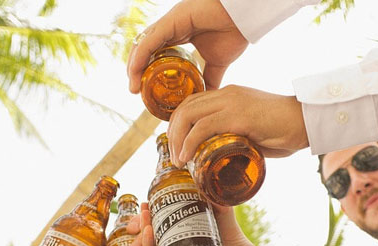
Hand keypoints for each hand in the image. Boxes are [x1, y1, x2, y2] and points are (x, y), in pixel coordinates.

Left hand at [127, 0, 247, 91]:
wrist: (244, 18)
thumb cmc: (234, 32)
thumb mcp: (218, 62)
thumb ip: (210, 78)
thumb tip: (208, 96)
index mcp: (179, 34)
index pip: (154, 52)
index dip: (146, 69)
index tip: (143, 89)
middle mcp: (171, 28)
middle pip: (144, 49)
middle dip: (137, 70)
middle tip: (135, 90)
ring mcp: (169, 23)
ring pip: (143, 45)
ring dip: (134, 66)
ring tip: (133, 86)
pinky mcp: (170, 21)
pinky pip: (149, 41)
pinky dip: (140, 57)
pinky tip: (135, 72)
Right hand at [128, 202, 294, 245]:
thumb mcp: (230, 229)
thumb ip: (221, 209)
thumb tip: (209, 184)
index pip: (161, 230)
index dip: (150, 218)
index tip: (147, 203)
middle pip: (151, 243)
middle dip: (143, 227)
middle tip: (143, 211)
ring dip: (145, 242)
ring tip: (147, 226)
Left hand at [167, 85, 306, 167]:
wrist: (308, 120)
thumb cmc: (288, 129)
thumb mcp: (256, 130)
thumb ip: (240, 137)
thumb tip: (228, 156)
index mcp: (230, 94)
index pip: (194, 102)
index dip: (179, 122)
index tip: (177, 143)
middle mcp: (227, 94)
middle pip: (186, 107)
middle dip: (173, 132)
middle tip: (174, 155)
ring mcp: (231, 103)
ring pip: (188, 115)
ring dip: (177, 140)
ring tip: (178, 160)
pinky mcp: (237, 116)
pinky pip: (202, 127)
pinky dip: (189, 143)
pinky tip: (186, 157)